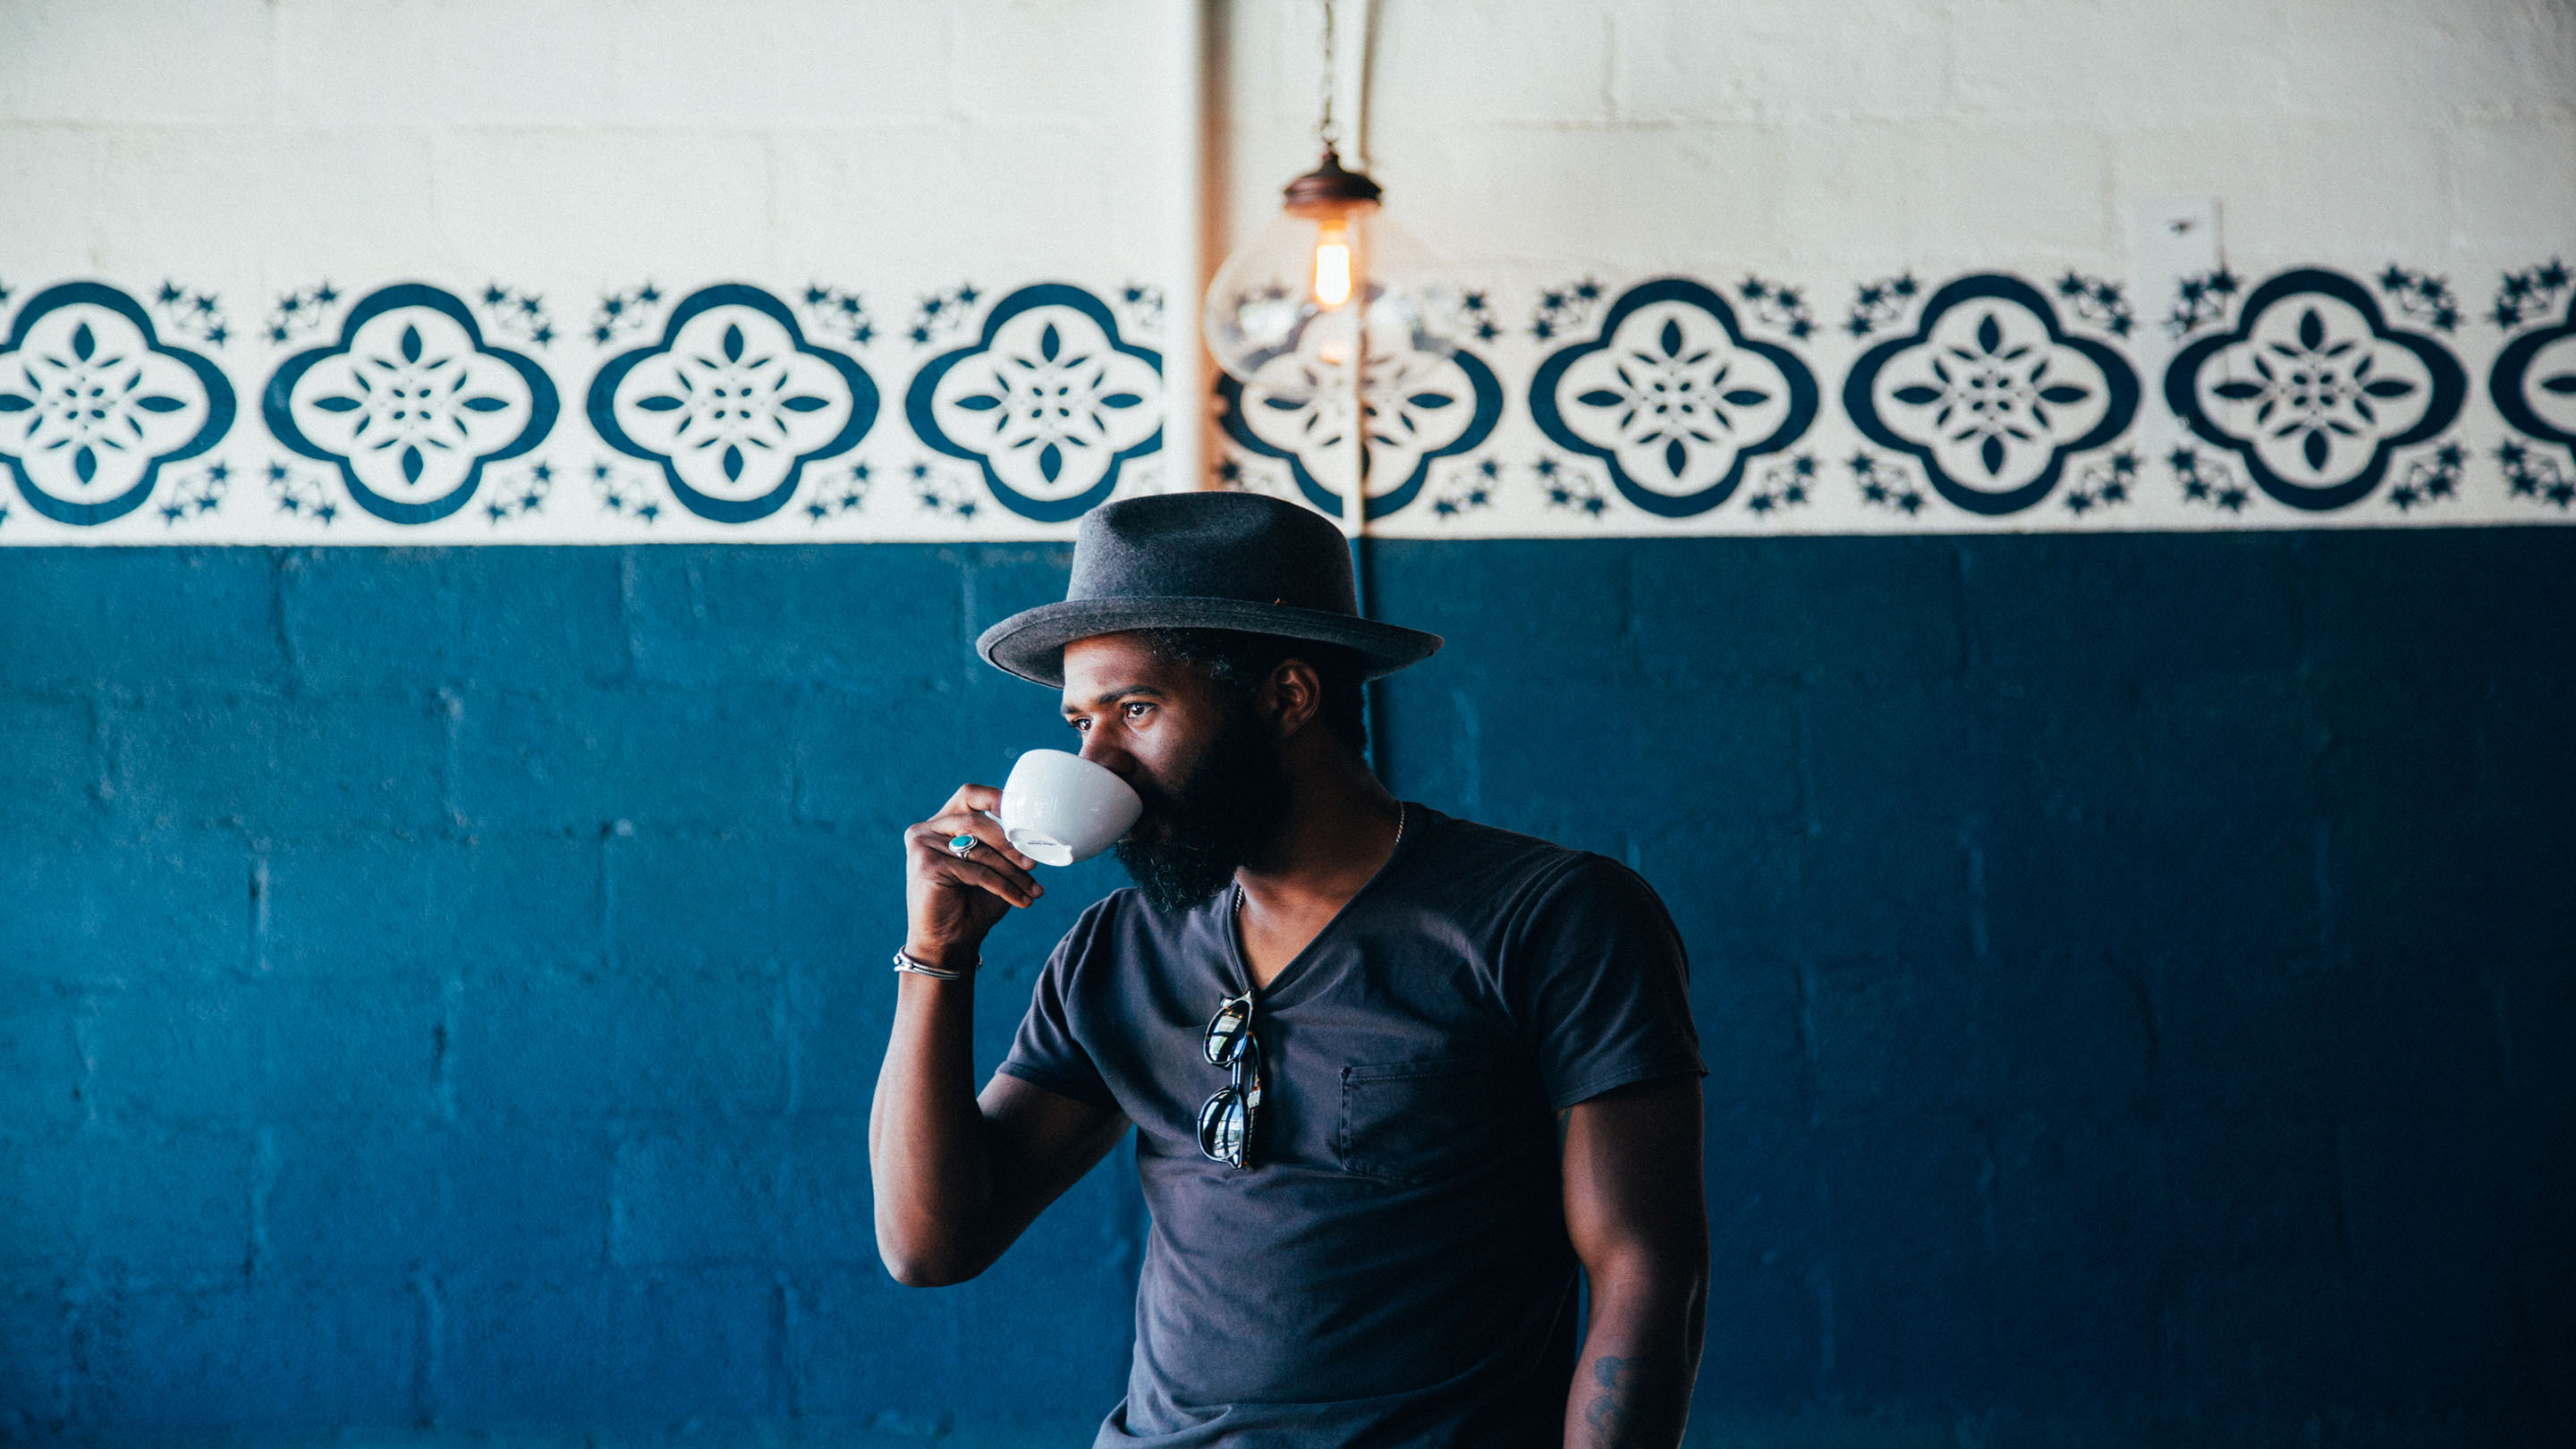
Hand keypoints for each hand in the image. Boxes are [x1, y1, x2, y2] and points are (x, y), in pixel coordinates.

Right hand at [903, 784, 1042, 967]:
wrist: (949, 942)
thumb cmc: (973, 903)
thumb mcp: (993, 867)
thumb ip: (1003, 844)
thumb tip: (1035, 831)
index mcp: (941, 823)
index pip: (970, 795)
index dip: (997, 798)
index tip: (1026, 816)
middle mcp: (926, 829)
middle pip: (978, 822)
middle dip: (1011, 845)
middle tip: (1034, 863)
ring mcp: (922, 845)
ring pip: (980, 850)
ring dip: (1012, 871)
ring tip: (1033, 889)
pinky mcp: (927, 865)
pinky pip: (977, 871)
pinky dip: (1004, 887)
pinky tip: (1021, 900)